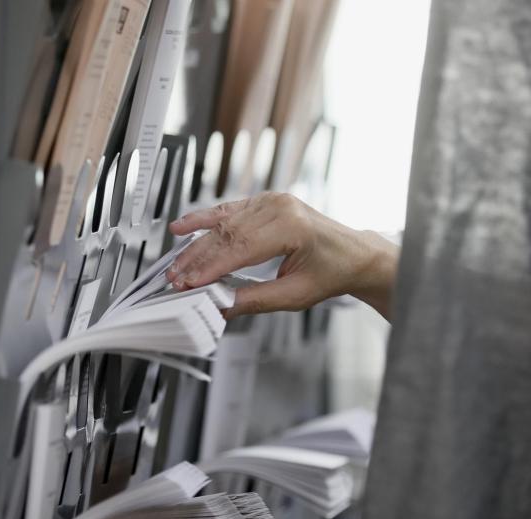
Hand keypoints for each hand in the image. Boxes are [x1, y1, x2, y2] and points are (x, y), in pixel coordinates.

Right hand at [166, 192, 398, 319]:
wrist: (353, 254)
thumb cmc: (332, 271)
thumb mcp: (295, 295)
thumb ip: (254, 300)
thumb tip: (220, 306)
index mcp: (292, 227)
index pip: (240, 249)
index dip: (211, 268)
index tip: (189, 284)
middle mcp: (280, 208)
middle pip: (228, 234)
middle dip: (198, 259)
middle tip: (176, 278)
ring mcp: (273, 201)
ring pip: (225, 222)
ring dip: (197, 244)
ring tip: (176, 263)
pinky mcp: (267, 202)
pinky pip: (230, 210)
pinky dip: (205, 219)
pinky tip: (183, 227)